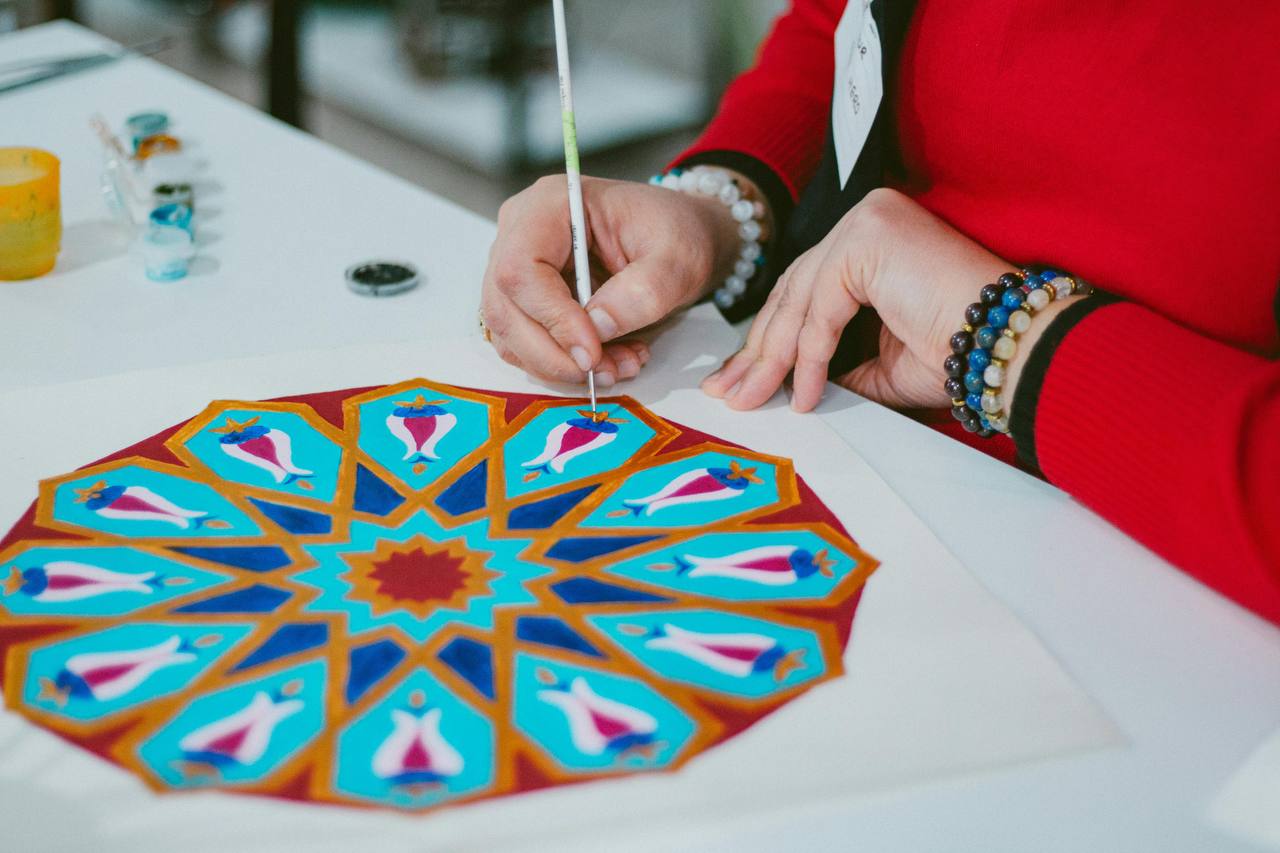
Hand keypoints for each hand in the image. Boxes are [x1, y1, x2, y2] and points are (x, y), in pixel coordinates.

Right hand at [481, 175, 742, 385]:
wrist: (679, 239)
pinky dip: (563, 364)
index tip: (593, 351)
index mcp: (550, 204)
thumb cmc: (677, 235)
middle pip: (505, 307)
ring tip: (618, 365)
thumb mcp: (677, 260)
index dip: (552, 317)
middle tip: (606, 371)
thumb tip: (597, 329)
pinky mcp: (525, 299)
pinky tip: (608, 360)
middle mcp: (520, 232)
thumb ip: (643, 292)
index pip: (520, 268)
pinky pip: (525, 344)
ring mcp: (516, 267)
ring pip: (510, 334)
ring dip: (560, 364)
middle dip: (554, 353)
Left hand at [702, 188, 1016, 412]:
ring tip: (750, 400)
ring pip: (799, 301)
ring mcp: (867, 224)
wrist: (1007, 347)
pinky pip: (821, 308)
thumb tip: (785, 383)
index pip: (804, 290)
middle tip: (728, 393)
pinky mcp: (868, 239)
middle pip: (792, 292)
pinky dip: (807, 355)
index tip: (740, 380)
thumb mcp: (878, 365)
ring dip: (770, 358)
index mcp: (870, 241)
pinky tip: (802, 394)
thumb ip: (831, 364)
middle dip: (757, 351)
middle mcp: (866, 221)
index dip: (770, 339)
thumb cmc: (957, 355)